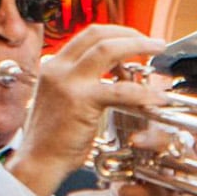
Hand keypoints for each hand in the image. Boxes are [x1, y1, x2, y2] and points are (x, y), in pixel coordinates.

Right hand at [8, 24, 166, 195]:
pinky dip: (142, 92)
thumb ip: (84, 84)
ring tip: (158, 51)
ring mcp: (68, 82)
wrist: (37, 163)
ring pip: (108, 50)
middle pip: (98, 34)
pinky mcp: (81, 101)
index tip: (135, 38)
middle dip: (130, 33)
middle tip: (154, 42)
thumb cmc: (53, 140)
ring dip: (138, 46)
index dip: (115, 32)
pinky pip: (119, 90)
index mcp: (53, 66)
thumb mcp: (64, 101)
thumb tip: (118, 76)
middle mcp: (58, 68)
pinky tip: (156, 98)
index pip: (87, 36)